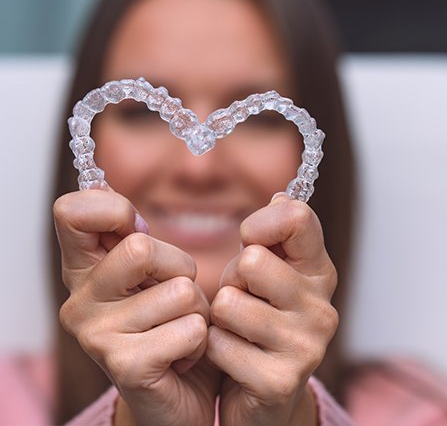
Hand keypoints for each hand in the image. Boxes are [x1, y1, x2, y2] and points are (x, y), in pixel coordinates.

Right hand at [53, 189, 219, 425]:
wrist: (178, 396)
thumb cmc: (170, 325)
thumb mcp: (153, 275)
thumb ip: (135, 239)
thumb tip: (114, 197)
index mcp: (84, 270)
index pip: (72, 212)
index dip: (114, 210)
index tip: (137, 231)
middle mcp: (80, 300)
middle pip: (141, 247)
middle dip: (180, 268)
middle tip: (175, 296)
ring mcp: (97, 335)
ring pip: (180, 290)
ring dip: (197, 310)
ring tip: (180, 329)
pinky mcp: (125, 365)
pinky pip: (191, 329)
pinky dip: (202, 340)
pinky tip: (183, 356)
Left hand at [206, 194, 337, 425]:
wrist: (262, 390)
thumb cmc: (258, 318)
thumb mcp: (266, 272)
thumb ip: (275, 235)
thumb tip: (282, 196)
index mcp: (318, 272)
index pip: (297, 218)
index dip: (260, 224)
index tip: (250, 240)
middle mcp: (321, 307)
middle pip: (252, 261)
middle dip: (233, 279)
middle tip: (242, 298)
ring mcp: (305, 346)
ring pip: (228, 303)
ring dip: (220, 316)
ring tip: (237, 328)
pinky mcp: (279, 381)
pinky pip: (218, 344)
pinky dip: (213, 348)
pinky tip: (233, 357)